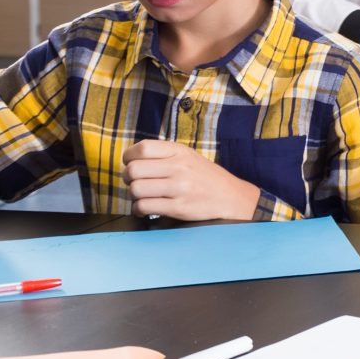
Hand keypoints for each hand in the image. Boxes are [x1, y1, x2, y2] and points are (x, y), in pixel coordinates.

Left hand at [122, 140, 260, 220]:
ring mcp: (179, 188)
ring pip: (136, 189)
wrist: (232, 197)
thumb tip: (131, 160)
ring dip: (133, 196)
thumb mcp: (189, 157)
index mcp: (180, 152)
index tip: (130, 163)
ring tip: (141, 196)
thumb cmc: (207, 178)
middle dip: (127, 178)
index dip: (129, 157)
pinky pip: (144, 207)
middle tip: (134, 182)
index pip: (142, 148)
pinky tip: (144, 209)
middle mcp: (179, 167)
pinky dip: (138, 209)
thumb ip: (164, 155)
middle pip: (133, 170)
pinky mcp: (178, 207)